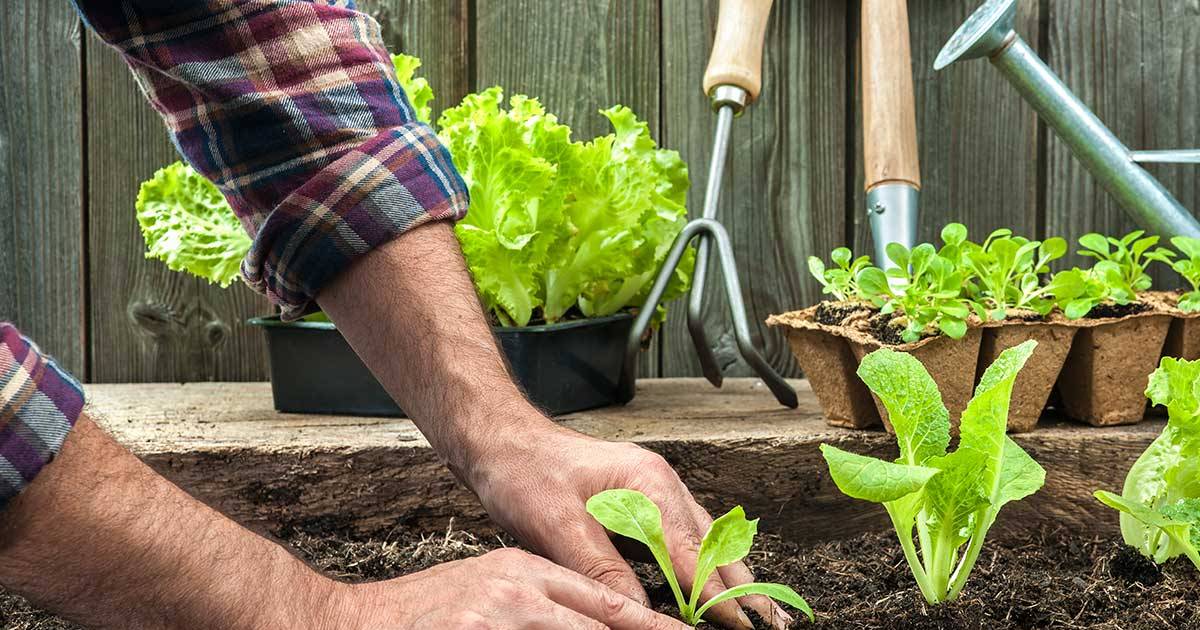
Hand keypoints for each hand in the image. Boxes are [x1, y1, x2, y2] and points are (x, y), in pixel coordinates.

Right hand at [334, 547, 689, 628]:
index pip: (605, 601)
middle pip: (600, 622)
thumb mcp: (490, 589)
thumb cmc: (426, 613)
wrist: (352, 623)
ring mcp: (499, 619)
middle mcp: (518, 593)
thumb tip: (601, 618)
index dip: (650, 627)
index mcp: (525, 572)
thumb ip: (542, 602)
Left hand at [467, 419, 792, 629]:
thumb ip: (602, 569)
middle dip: (743, 588)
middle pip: (714, 545)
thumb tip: (639, 613)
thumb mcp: (557, 525)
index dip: (718, 596)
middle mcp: (662, 485)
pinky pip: (686, 536)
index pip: (694, 554)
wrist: (502, 439)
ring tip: (757, 613)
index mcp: (649, 485)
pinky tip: (714, 585)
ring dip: (730, 578)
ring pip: (706, 541)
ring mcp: (655, 491)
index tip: (742, 627)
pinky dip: (705, 564)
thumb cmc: (525, 473)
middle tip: (774, 625)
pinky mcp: (643, 501)